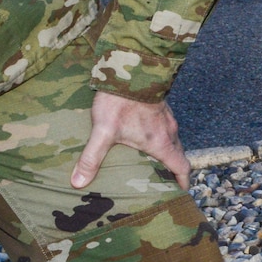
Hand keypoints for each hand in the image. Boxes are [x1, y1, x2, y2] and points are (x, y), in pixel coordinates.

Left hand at [71, 91, 190, 191]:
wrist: (131, 68)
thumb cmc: (120, 102)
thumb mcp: (103, 131)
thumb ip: (91, 158)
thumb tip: (78, 182)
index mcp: (161, 142)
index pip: (182, 167)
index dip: (183, 182)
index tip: (180, 193)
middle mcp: (169, 131)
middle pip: (179, 155)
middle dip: (174, 170)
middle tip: (163, 182)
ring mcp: (167, 118)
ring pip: (173, 140)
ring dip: (167, 153)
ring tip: (153, 163)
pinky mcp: (160, 107)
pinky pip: (167, 128)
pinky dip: (162, 138)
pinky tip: (146, 137)